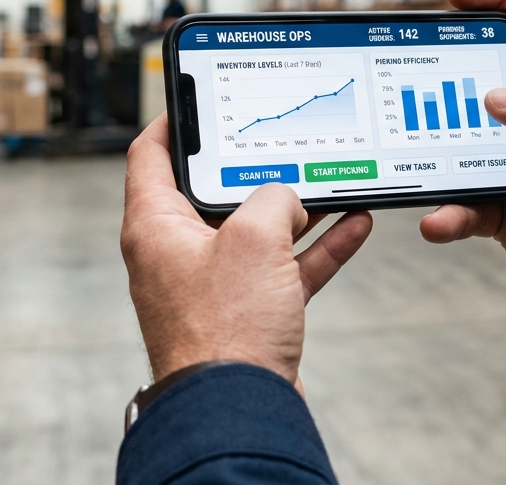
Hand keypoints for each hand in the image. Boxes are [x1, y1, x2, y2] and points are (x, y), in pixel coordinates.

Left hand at [122, 114, 372, 383]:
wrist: (240, 410)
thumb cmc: (226, 330)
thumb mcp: (254, 238)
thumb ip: (273, 198)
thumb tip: (289, 199)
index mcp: (155, 226)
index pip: (151, 154)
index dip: (175, 119)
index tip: (200, 95)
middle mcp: (178, 252)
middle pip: (216, 191)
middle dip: (258, 165)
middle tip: (286, 135)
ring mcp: (214, 284)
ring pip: (258, 229)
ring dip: (299, 206)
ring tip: (334, 177)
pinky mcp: (247, 312)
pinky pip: (285, 268)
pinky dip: (317, 247)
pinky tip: (354, 225)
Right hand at [421, 0, 505, 346]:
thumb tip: (495, 97)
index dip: (502, 0)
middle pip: (490, 82)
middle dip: (451, 76)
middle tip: (415, 75)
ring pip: (467, 146)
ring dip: (439, 151)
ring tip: (415, 154)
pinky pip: (467, 205)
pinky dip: (449, 211)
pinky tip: (438, 220)